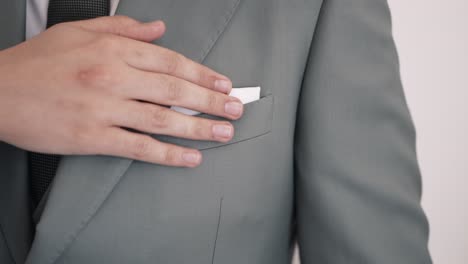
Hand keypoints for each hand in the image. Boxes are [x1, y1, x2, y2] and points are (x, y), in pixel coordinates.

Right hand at [0, 16, 243, 166]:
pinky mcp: (93, 137)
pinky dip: (168, 154)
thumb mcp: (79, 31)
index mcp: (112, 50)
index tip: (223, 83)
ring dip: (199, 127)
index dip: (202, 73)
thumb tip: (161, 28)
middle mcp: (113, 76)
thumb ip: (124, 28)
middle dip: (211, 100)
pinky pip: (139, 147)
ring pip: (163, 118)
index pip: (171, 61)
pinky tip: (190, 158)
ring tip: (223, 133)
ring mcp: (104, 108)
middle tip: (235, 109)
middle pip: (175, 89)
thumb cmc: (37, 62)